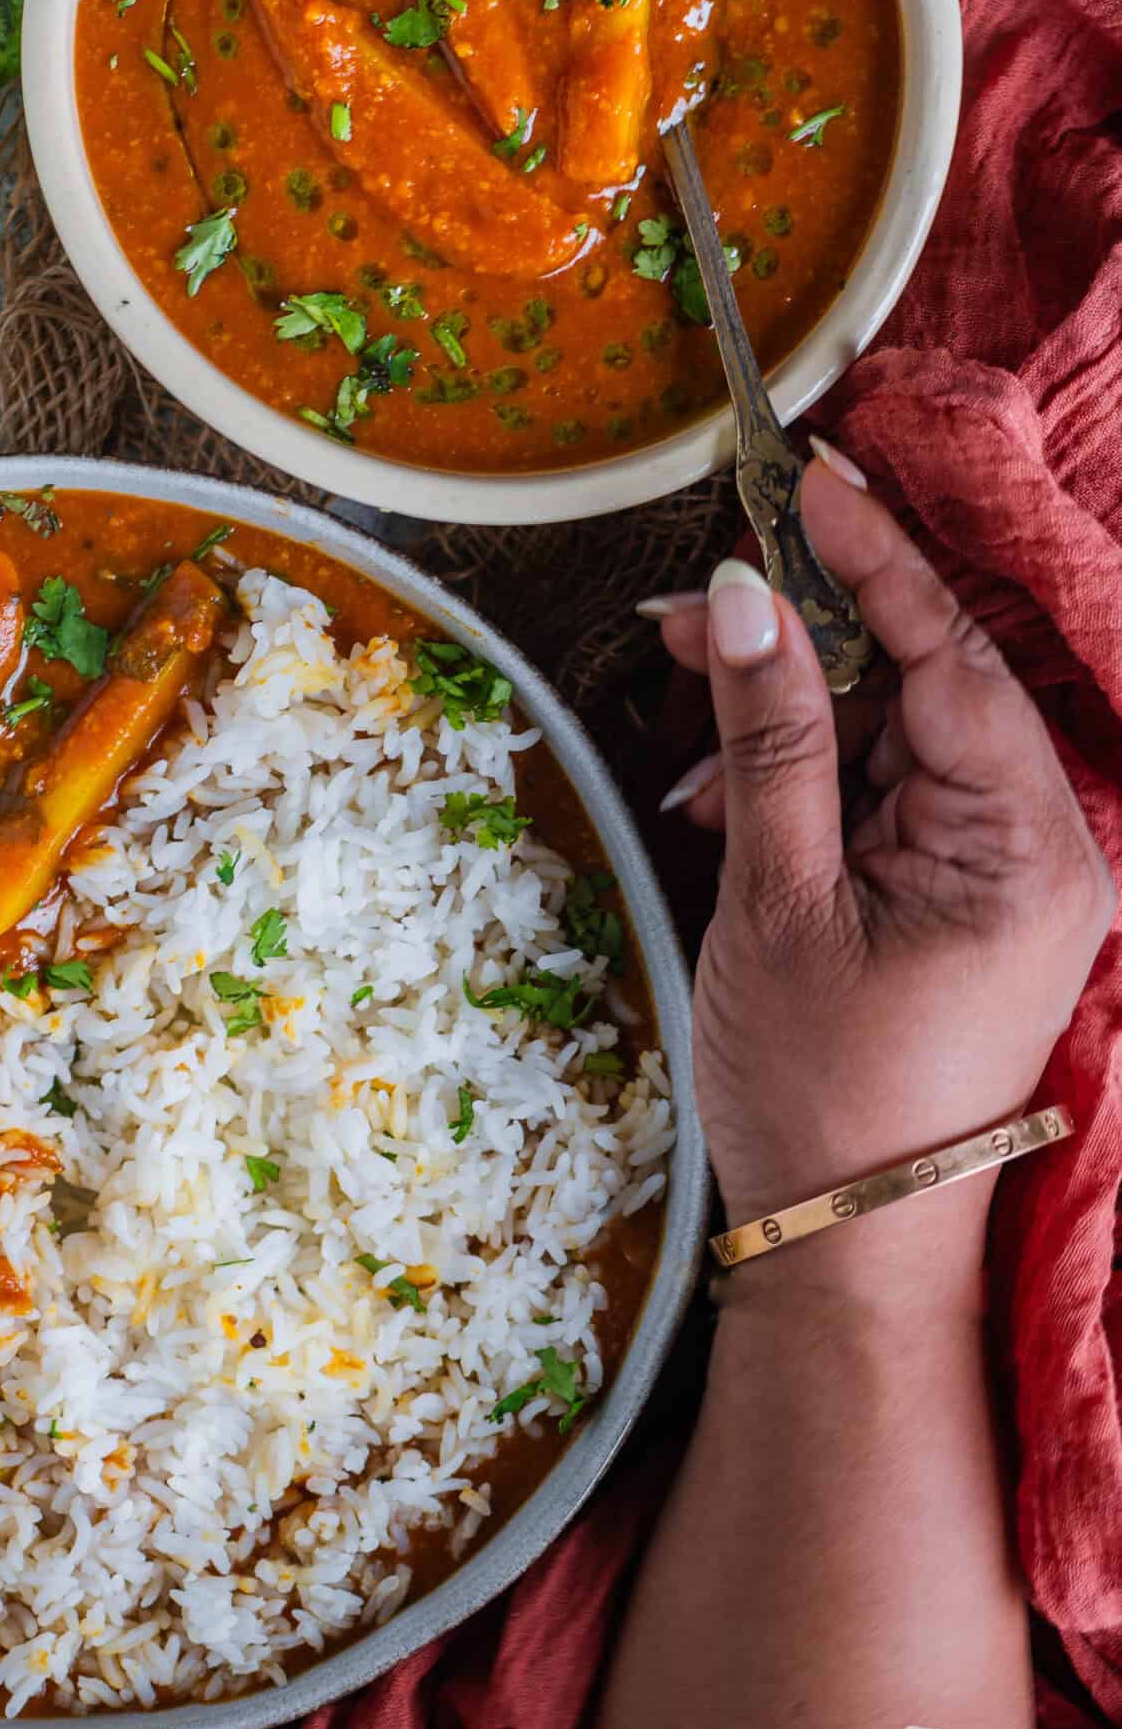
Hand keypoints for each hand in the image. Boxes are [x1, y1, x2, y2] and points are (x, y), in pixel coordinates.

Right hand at [653, 452, 1113, 1306]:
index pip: (948, 655)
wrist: (848, 1251)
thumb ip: (768, 741)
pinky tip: (721, 804)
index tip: (801, 478)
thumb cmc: (821, 1094)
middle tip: (693, 609)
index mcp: (1027, 849)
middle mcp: (1042, 849)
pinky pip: (884, 800)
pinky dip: (804, 787)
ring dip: (786, 720)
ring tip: (686, 725)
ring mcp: (1006, 877)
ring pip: (892, 738)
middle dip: (802, 642)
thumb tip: (746, 596)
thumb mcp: (777, 903)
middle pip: (921, 685)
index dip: (868, 559)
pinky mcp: (964, 902)